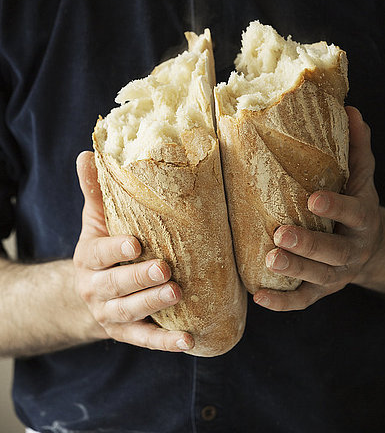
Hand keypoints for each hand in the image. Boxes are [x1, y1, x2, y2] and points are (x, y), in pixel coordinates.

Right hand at [73, 151, 193, 351]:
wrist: (89, 292)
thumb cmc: (101, 248)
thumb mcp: (95, 220)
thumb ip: (95, 191)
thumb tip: (86, 153)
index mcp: (89, 258)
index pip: (99, 254)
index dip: (115, 250)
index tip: (135, 243)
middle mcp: (95, 289)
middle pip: (115, 286)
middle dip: (139, 279)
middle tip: (165, 270)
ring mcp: (109, 314)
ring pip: (129, 312)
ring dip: (153, 304)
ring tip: (177, 294)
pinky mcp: (124, 333)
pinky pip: (144, 339)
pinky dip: (164, 343)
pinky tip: (187, 342)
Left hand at [253, 106, 382, 310]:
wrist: (370, 247)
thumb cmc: (356, 204)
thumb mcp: (361, 177)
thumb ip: (357, 147)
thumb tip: (350, 109)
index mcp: (362, 218)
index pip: (353, 213)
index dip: (336, 208)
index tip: (314, 200)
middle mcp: (351, 250)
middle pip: (333, 253)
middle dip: (308, 246)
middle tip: (281, 235)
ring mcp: (336, 275)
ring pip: (317, 278)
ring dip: (294, 271)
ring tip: (269, 261)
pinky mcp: (321, 290)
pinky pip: (303, 301)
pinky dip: (282, 302)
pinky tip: (258, 296)